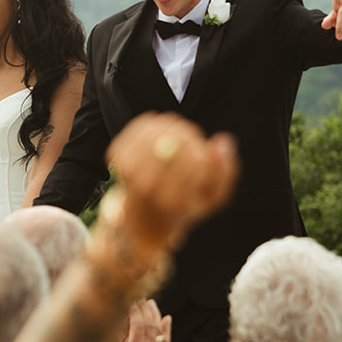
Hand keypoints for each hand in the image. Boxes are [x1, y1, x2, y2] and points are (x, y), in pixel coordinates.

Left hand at [101, 113, 238, 265]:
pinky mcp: (116, 153)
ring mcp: (127, 170)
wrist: (143, 216)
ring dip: (172, 127)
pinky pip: (142, 125)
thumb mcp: (211, 199)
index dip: (203, 152)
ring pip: (158, 129)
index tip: (204, 155)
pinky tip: (159, 136)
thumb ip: (225, 172)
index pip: (194, 161)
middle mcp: (146, 187)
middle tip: (192, 140)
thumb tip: (222, 141)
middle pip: (175, 141)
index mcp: (172, 201)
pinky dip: (154, 126)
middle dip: (189, 135)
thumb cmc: (183, 205)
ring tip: (177, 137)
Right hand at [107, 300, 170, 341]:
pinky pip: (167, 340)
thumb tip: (115, 323)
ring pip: (158, 328)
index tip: (127, 296)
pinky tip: (167, 318)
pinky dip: (167, 328)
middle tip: (137, 295)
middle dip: (142, 307)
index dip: (132, 307)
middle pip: (148, 321)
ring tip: (150, 302)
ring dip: (154, 313)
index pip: (135, 321)